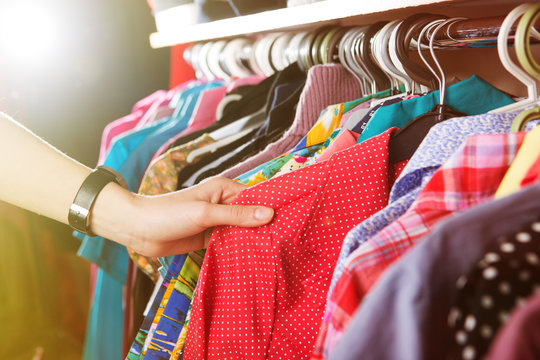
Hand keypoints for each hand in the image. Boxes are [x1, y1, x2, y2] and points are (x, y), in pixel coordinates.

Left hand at [91, 177, 273, 256]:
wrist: (137, 230)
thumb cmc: (168, 214)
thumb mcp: (205, 213)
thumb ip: (237, 216)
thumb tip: (270, 214)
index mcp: (224, 189)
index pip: (256, 197)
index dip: (272, 208)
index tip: (292, 221)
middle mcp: (224, 203)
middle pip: (251, 215)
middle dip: (264, 227)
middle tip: (286, 242)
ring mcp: (217, 221)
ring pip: (241, 231)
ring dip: (252, 240)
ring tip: (274, 253)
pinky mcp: (209, 237)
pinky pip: (229, 243)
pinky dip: (238, 250)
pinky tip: (252, 260)